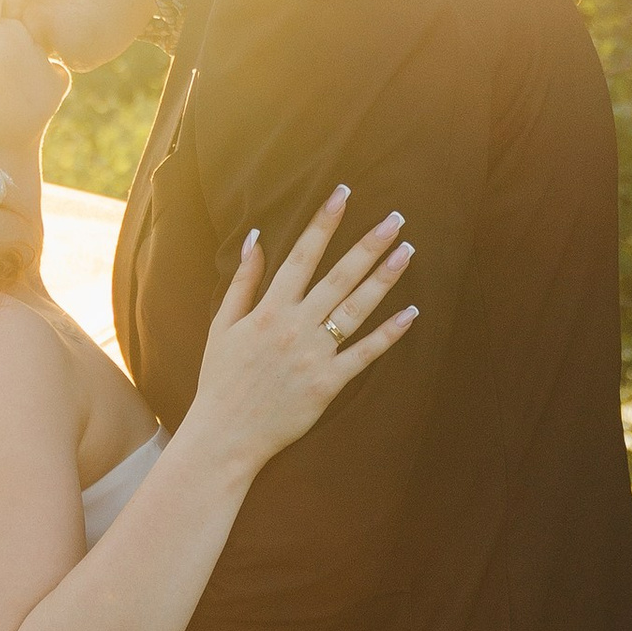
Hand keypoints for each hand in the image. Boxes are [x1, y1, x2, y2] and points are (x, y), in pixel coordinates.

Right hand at [181, 187, 416, 481]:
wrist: (224, 435)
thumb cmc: (220, 381)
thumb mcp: (223, 326)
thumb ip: (243, 282)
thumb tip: (256, 239)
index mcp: (268, 310)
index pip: (302, 256)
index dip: (324, 223)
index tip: (344, 195)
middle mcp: (294, 327)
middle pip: (338, 276)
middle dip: (368, 245)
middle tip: (396, 219)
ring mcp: (314, 355)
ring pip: (355, 309)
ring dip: (384, 279)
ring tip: (407, 252)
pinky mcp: (327, 384)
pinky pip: (363, 354)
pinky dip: (388, 334)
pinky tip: (411, 313)